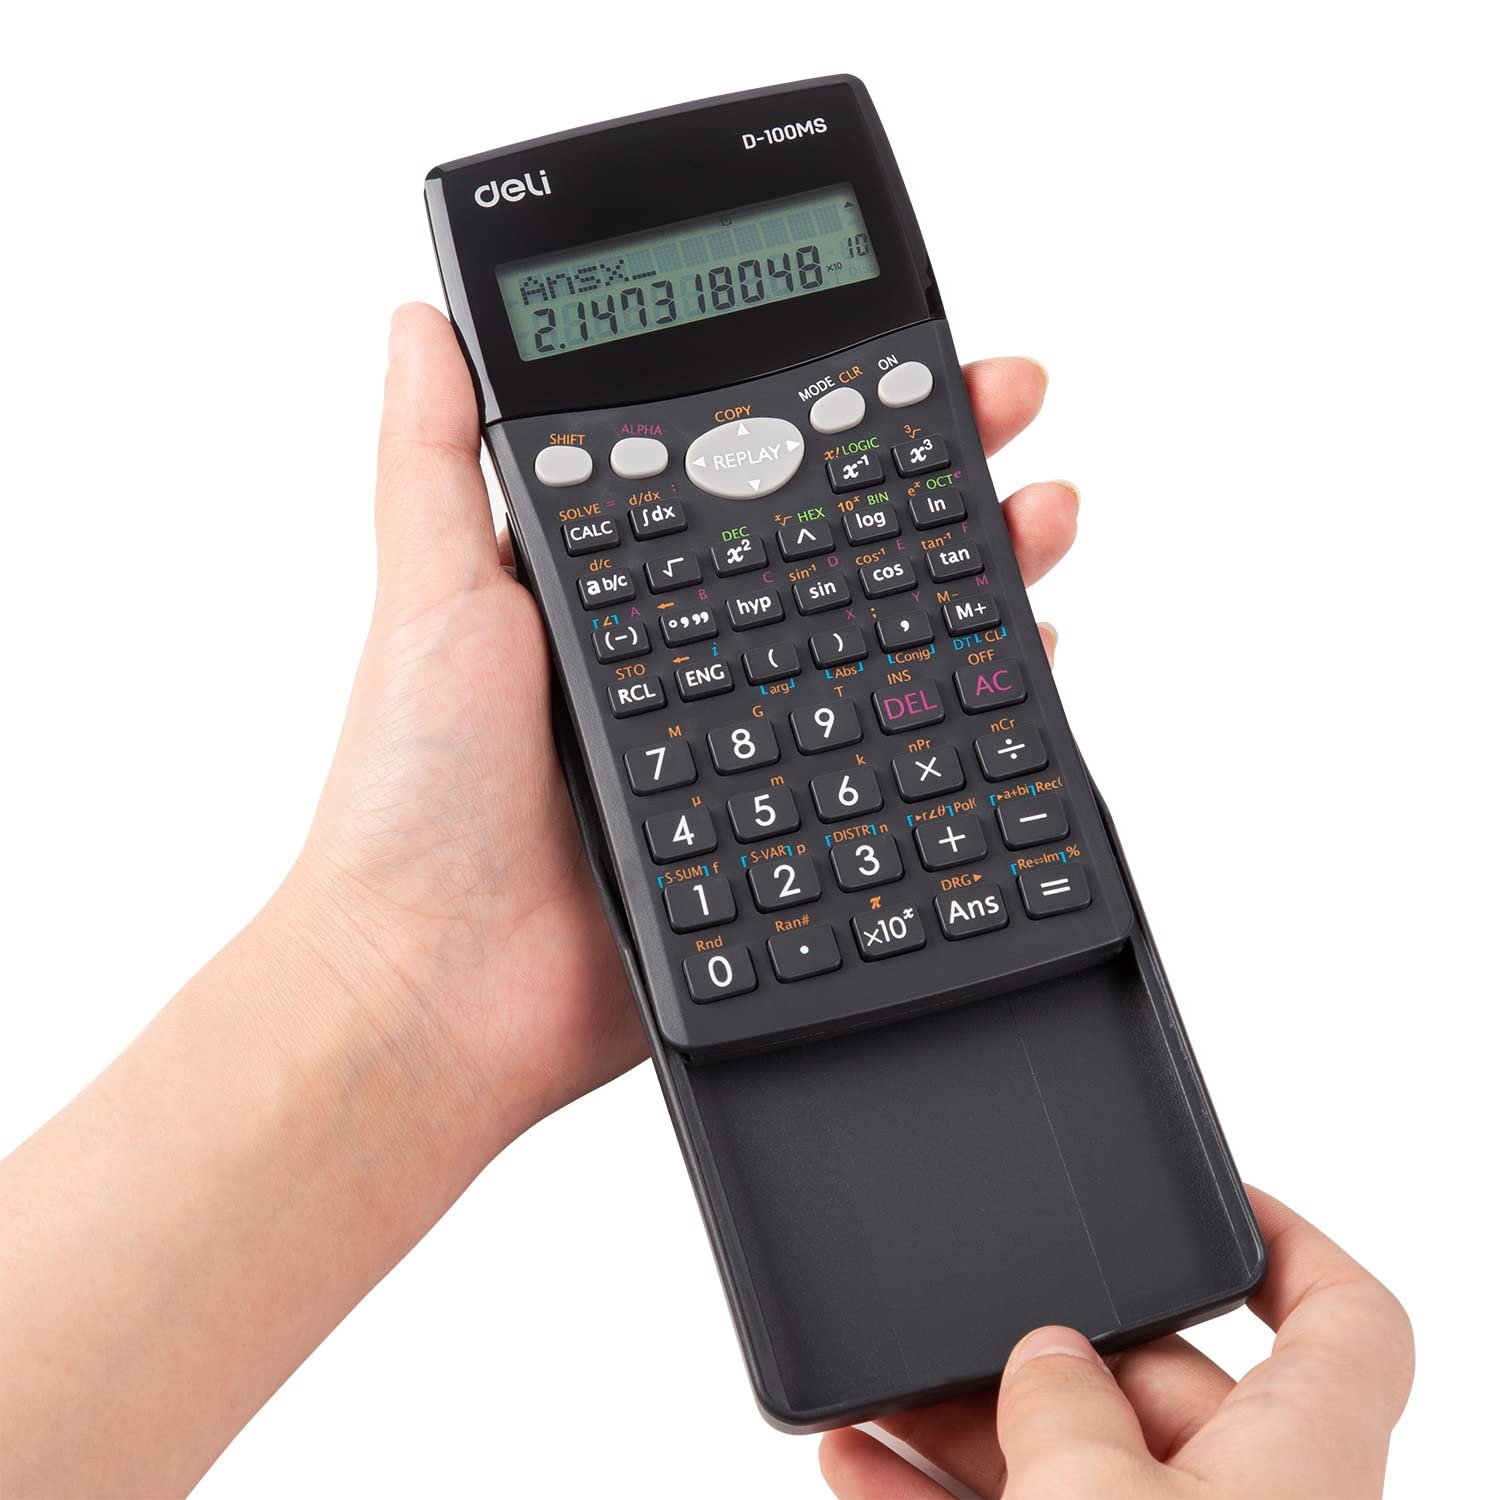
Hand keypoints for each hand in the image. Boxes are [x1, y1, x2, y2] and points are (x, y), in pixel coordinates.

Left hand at [284, 304, 1078, 1151]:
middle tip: (1007, 408)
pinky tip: (1025, 653)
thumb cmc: (415, 793)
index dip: (834, 404)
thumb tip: (421, 318)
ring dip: (981, 562)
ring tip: (1039, 511)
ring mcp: (753, 738)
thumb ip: (434, 459)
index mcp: (629, 586)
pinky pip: (902, 750)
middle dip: (937, 464)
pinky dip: (975, 700)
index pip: (752, 466)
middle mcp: (701, 653)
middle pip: (844, 539)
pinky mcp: (789, 825)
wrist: (438, 990)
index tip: (912, 353)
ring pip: (892, 633)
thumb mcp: (427, 596)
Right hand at [820, 1188, 1412, 1498]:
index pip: (1345, 1325)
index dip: (1288, 1243)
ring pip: (1077, 1469)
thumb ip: (1070, 1415)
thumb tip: (1051, 1358)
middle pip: (1161, 1390)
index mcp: (1299, 1472)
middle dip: (1045, 1348)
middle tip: (949, 1324)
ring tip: (874, 1393)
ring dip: (968, 1428)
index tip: (1213, 1196)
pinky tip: (858, 1472)